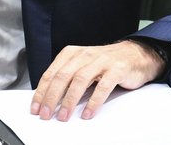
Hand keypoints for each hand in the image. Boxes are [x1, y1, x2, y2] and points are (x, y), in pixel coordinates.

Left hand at [30, 40, 165, 121]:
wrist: (134, 54)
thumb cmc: (104, 63)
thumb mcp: (82, 66)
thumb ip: (67, 78)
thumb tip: (48, 98)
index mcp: (72, 53)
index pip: (51, 73)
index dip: (42, 91)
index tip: (36, 107)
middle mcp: (84, 55)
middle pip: (62, 76)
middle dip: (51, 97)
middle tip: (46, 114)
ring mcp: (100, 61)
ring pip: (80, 80)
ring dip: (69, 100)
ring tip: (64, 116)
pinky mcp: (116, 69)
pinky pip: (102, 86)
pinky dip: (94, 101)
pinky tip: (88, 113)